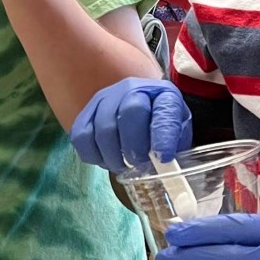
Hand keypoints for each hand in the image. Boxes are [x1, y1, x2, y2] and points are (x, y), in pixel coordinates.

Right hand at [69, 78, 191, 173]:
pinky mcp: (86, 112)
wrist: (139, 109)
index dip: (163, 136)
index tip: (163, 158)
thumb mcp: (177, 133)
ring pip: (103, 128)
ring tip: (123, 166)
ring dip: (113, 155)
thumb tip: (166, 171)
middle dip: (134, 146)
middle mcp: (132, 89)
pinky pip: (81, 136)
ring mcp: (105, 99)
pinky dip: (92, 154)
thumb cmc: (159, 125)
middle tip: (139, 164)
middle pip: (129, 113)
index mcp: (163, 94)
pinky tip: (105, 160)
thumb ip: (174, 148)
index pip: (163, 111)